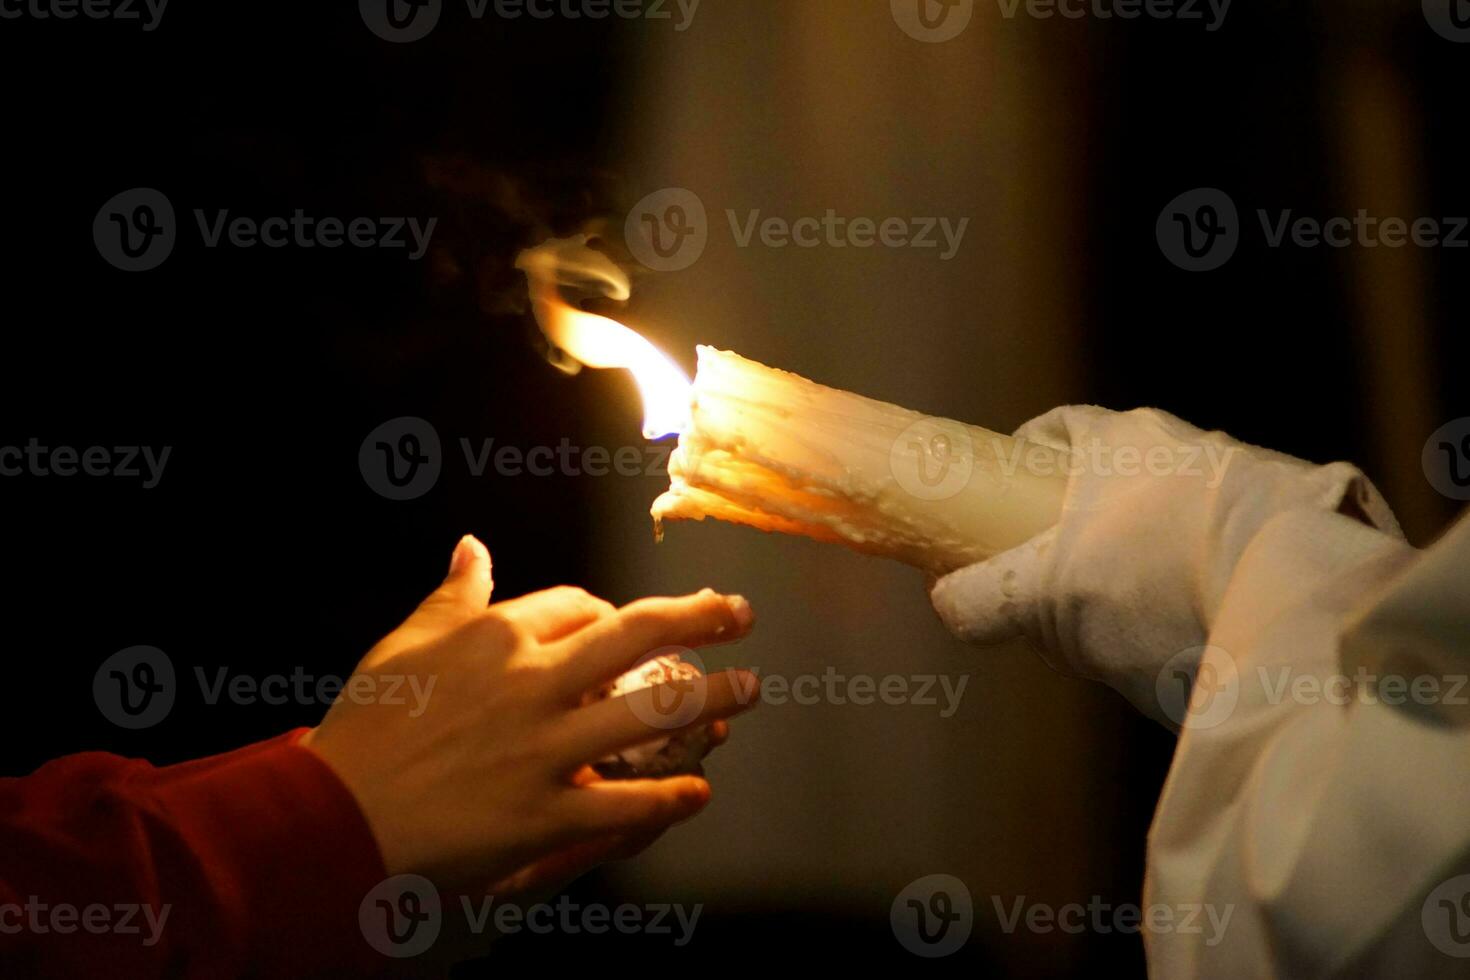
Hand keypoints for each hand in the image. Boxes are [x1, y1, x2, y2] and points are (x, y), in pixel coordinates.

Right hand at [303, 535, 759, 888]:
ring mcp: (544, 748)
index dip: (610, 610)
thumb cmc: (365, 729)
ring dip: (712, 696)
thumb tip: (472, 546)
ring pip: (652, 710)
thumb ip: (451, 596)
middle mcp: (532, 681)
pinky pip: (626, 805)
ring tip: (749, 688)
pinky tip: (698, 792)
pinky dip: (670, 799)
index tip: (628, 623)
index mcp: (497, 635)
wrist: (333, 816)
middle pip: (638, 633)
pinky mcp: (546, 813)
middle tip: (740, 614)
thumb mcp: (402, 644)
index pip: (578, 604)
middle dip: (700, 617)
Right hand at [929, 406, 1399, 724]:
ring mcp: (1260, 478)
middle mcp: (1193, 442)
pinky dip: (1217, 574)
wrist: (1296, 603)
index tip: (1012, 491)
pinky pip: (1240, 543)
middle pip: (1127, 469)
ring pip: (1187, 508)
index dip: (1032, 455)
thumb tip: (949, 603)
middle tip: (1075, 574)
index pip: (1062, 427)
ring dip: (1163, 550)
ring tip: (1149, 616)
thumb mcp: (1046, 600)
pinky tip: (1210, 627)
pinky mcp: (1311, 526)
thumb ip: (985, 600)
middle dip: (1098, 516)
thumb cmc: (1153, 582)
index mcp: (1122, 439)